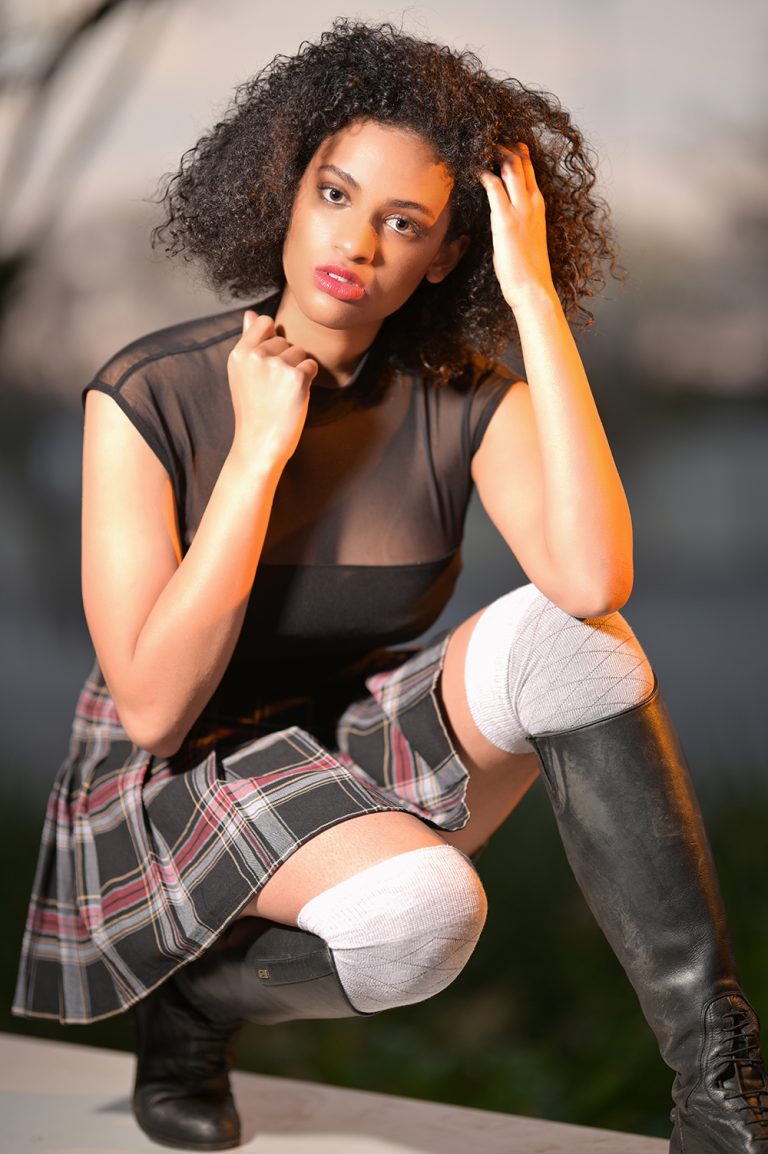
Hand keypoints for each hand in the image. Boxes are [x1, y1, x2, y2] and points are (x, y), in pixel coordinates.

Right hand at [227, 311, 317, 473]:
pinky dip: (308, 380)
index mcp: (239, 353)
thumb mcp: (242, 374)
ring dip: (297, 370)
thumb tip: (251, 314)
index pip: (264, 322)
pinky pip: (312, 365)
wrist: (259, 444)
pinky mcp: (296, 377)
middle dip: (285, 359)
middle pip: (284, 339)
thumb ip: (248, 341)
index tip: (269, 362)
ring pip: (300, 352)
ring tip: (282, 393)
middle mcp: (255, 356)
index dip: (273, 339)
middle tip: (273, 387)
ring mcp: (276, 365)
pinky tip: (294, 396)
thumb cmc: (253, 410)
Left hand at [479, 143, 555, 312]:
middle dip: (505, 145)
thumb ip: (519, 222)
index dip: (517, 152)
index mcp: (539, 205)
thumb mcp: (527, 238)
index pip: (530, 169)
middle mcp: (533, 202)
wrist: (534, 288)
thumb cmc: (528, 269)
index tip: (504, 143)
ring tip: (481, 144)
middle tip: (489, 136)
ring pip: (511, 167)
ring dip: (495, 153)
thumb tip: (505, 219)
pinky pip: (494, 187)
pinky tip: (474, 169)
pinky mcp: (506, 220)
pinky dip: (484, 173)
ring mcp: (521, 210)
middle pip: (521, 162)